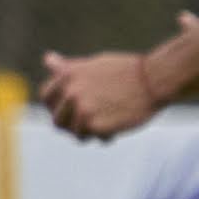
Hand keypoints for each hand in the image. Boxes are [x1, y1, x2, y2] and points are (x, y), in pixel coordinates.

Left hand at [35, 48, 164, 141]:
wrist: (153, 80)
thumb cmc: (126, 71)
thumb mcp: (94, 64)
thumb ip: (69, 68)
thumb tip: (48, 60)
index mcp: (67, 76)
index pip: (46, 98)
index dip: (57, 106)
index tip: (71, 110)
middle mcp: (70, 93)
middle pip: (57, 121)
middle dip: (72, 124)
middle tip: (90, 122)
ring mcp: (81, 110)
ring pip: (76, 133)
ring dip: (90, 132)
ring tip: (108, 122)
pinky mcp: (95, 126)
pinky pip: (94, 138)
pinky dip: (105, 136)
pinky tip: (117, 126)